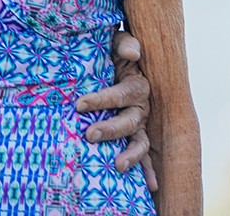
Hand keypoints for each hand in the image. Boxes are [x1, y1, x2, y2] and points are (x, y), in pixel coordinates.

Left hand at [76, 29, 155, 190]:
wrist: (114, 59)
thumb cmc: (112, 51)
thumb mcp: (116, 42)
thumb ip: (124, 43)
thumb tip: (131, 53)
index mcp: (137, 85)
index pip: (121, 95)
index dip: (101, 100)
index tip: (79, 104)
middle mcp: (141, 107)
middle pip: (130, 122)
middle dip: (110, 129)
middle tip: (88, 134)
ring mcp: (140, 122)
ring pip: (139, 141)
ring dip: (131, 155)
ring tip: (118, 166)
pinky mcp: (136, 133)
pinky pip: (144, 153)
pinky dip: (148, 170)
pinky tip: (150, 186)